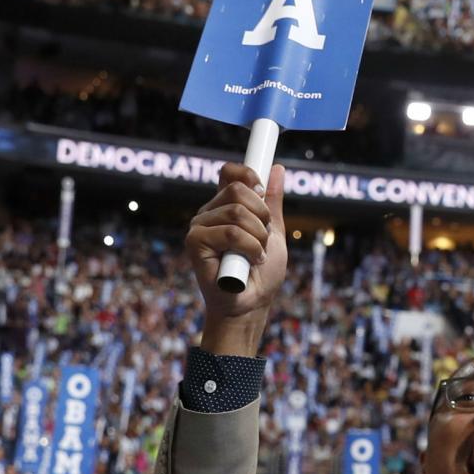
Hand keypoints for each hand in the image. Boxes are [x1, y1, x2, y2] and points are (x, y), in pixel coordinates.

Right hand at [187, 164, 286, 354]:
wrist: (252, 305)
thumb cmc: (261, 273)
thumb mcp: (273, 232)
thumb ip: (272, 202)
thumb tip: (278, 169)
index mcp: (225, 206)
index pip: (230, 173)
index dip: (247, 175)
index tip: (262, 192)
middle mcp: (209, 213)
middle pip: (237, 189)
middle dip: (261, 215)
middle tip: (264, 238)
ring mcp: (199, 227)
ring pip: (236, 212)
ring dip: (258, 237)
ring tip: (257, 255)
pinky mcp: (194, 243)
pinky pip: (229, 232)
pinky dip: (249, 248)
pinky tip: (250, 262)